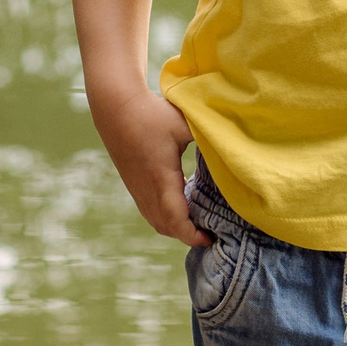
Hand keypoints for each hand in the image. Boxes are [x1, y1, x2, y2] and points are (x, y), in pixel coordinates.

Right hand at [93, 88, 209, 245]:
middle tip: (210, 233)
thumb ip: (208, 139)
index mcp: (162, 178)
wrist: (116, 107)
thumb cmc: (152, 114)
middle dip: (187, 236)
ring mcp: (137, 188)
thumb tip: (230, 149)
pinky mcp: (133, 183)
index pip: (176, 220)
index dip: (192, 236)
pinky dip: (165, 217)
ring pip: (155, 221)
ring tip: (197, 223)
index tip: (210, 238)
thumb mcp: (184, 125)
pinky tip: (181, 205)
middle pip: (166, 227)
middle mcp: (146, 189)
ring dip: (175, 228)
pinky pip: (149, 210)